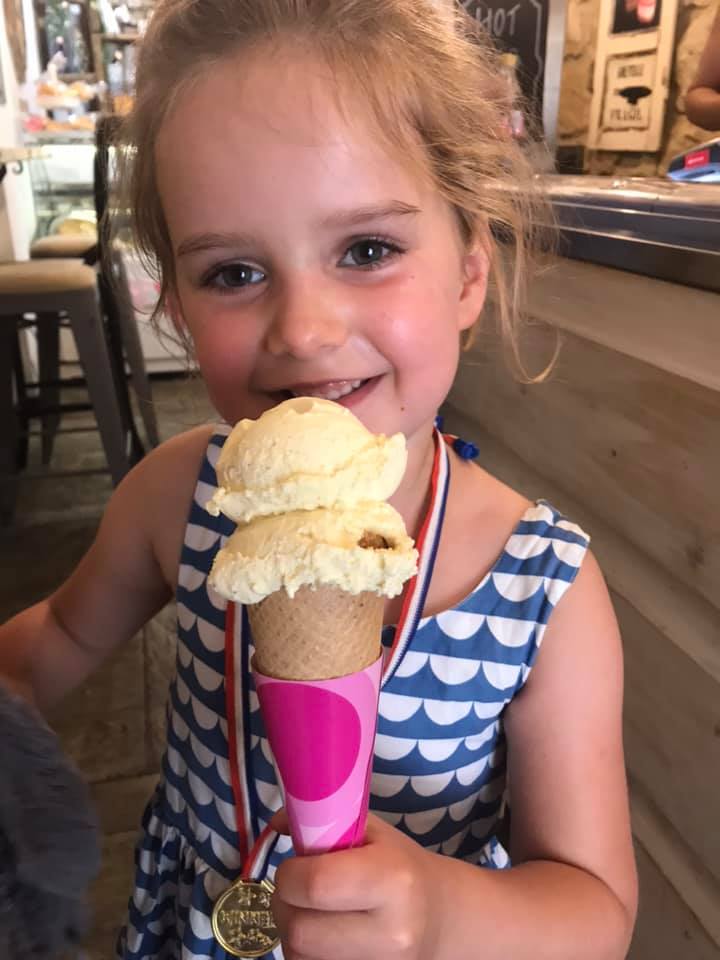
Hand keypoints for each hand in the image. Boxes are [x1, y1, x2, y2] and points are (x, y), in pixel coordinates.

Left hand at [271, 812, 442, 959]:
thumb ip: (324, 822)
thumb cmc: (402, 867)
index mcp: (393, 879)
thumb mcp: (373, 833)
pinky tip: (322, 937)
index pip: (316, 884)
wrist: (442, 919)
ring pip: (299, 959)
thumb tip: (276, 821)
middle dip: (285, 907)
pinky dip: (305, 954)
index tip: (294, 866)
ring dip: (292, 934)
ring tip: (310, 914)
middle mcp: (390, 933)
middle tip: (295, 892)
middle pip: (300, 932)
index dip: (290, 874)